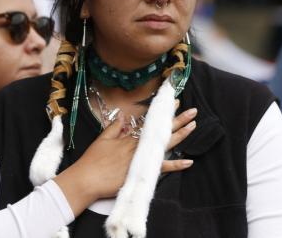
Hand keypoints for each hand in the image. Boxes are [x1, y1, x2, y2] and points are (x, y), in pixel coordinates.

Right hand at [54, 103, 196, 215]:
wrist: (88, 179)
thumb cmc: (93, 160)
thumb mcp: (102, 139)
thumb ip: (114, 127)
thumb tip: (123, 116)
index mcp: (130, 137)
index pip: (150, 122)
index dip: (162, 113)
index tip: (172, 102)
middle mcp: (139, 145)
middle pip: (162, 131)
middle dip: (178, 120)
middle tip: (192, 111)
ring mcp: (142, 158)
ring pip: (166, 145)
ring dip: (181, 135)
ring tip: (193, 125)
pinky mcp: (142, 172)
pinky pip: (163, 168)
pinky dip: (176, 165)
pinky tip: (189, 162)